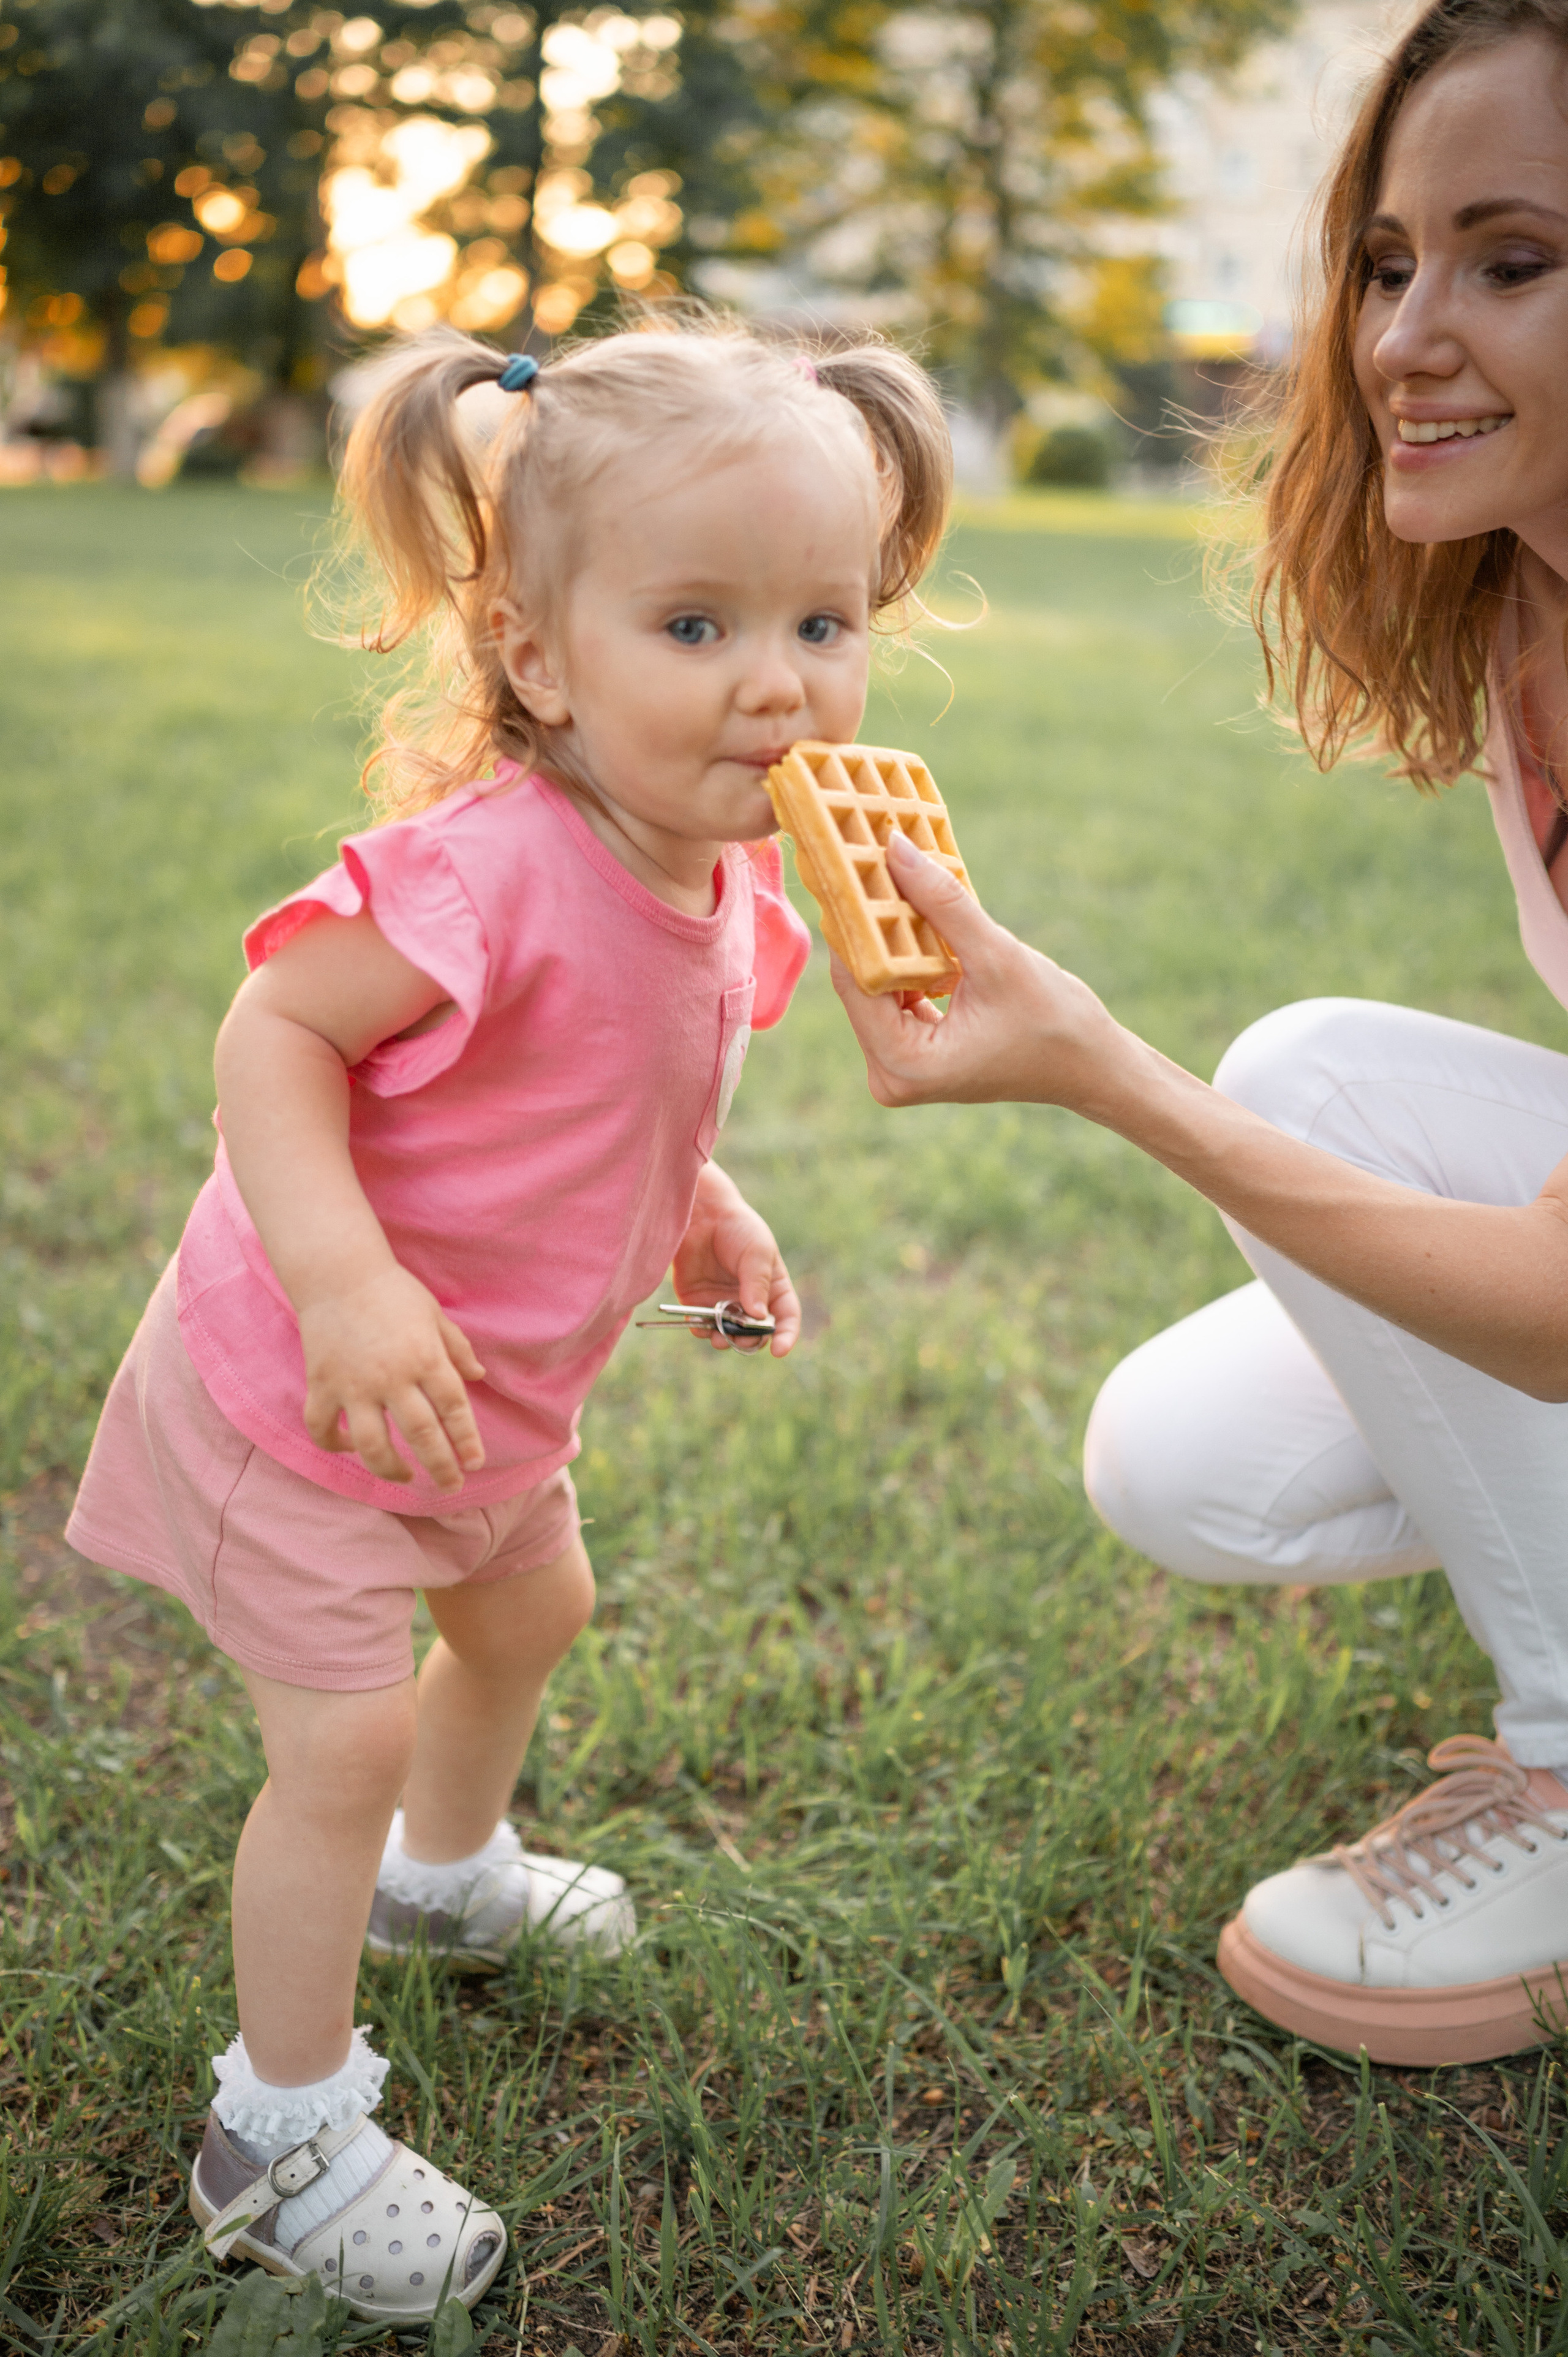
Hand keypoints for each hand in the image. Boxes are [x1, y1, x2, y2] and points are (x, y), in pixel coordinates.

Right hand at [296, 1262, 486, 1492]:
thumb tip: (479, 1376)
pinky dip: (335, 1444)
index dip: (467, 1440)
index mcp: (425, 1357)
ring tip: (407, 1476)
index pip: (454, 1408)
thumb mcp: (434, 1314)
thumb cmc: (393, 1291)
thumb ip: (457, 1348)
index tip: (475, 1462)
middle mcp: (392, 1376)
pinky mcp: (321, 1385)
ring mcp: (353, 1384)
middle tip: (452, 1486)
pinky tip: (351, 1447)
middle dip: (441, 1466)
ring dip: (391, 1469)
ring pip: (373, 1445)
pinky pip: (324, 1428)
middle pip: (421, 1435)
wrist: (336, 1272)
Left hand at [672, 1163, 801, 1354]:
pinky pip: (702, 1326)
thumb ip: (757, 1284)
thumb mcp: (756, 1252)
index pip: (786, 1318)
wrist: (701, 1214)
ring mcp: (724, 1304)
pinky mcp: (698, 1303)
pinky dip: (702, 1330)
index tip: (779, 1350)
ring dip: (725, 1340)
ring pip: (728, 1335)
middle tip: (741, 1338)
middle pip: (756, 1333)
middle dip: (750, 1340)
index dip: (786, 1335)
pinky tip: (700, 1324)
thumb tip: (759, 1316)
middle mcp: (750, 1301)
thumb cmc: (738, 1228)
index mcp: (773, 1288)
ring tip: (719, 1337)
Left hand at [830, 831, 1127, 1113]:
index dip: (850, 920)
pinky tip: (910, 917)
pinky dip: (902, 959)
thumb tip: (894, 849)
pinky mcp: (908, 1055)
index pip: (855, 980)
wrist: (1089, 1065)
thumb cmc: (1054, 1022)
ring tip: (889, 880)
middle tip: (864, 858)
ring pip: (873, 985)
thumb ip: (942, 902)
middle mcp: (889, 1074)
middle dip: (866, 925)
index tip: (845, 864)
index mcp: (903, 1063)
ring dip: (885, 938)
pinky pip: (890, 996)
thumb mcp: (997, 954)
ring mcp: (896, 1068)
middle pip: (859, 983)